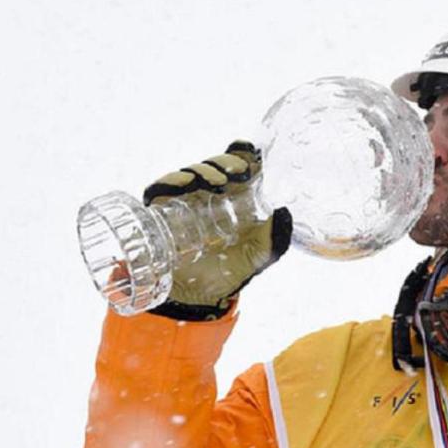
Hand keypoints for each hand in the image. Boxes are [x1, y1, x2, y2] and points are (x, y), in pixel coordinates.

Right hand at [144, 141, 291, 319]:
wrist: (199, 295)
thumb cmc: (230, 270)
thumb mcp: (258, 255)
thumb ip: (274, 236)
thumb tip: (285, 212)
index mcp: (235, 199)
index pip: (238, 167)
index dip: (243, 154)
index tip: (250, 151)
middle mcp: (210, 195)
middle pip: (216, 166)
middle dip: (226, 162)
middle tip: (237, 171)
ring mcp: (185, 200)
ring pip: (192, 173)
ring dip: (204, 171)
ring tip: (216, 181)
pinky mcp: (162, 210)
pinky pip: (163, 188)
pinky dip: (172, 181)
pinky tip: (185, 184)